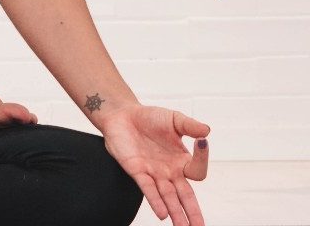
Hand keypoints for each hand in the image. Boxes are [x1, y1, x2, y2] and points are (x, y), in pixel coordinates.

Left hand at [100, 103, 209, 225]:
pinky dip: (155, 201)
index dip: (202, 158)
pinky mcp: (137, 171)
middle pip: (185, 196)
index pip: (197, 170)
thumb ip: (190, 125)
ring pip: (168, 198)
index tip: (202, 143)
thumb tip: (207, 131)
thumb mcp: (174, 119)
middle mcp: (169, 171)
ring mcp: (154, 173)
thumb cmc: (149, 118)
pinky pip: (148, 189)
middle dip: (193, 212)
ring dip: (176, 213)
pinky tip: (162, 214)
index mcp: (181, 160)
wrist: (122, 114)